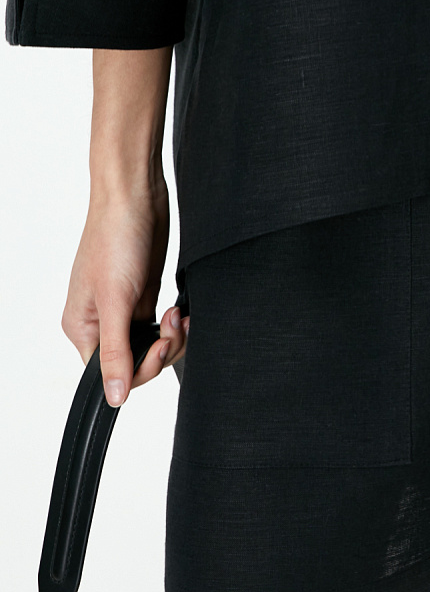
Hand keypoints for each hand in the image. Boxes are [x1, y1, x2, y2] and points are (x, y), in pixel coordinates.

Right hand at [62, 178, 187, 404]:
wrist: (136, 195)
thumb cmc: (115, 237)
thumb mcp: (115, 299)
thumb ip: (116, 351)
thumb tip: (114, 396)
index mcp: (82, 327)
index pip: (109, 374)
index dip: (140, 368)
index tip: (160, 347)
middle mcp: (100, 322)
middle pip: (134, 362)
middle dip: (161, 350)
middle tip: (174, 325)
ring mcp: (125, 309)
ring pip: (152, 346)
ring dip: (173, 337)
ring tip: (179, 314)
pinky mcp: (145, 294)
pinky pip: (162, 327)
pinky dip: (176, 325)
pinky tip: (183, 311)